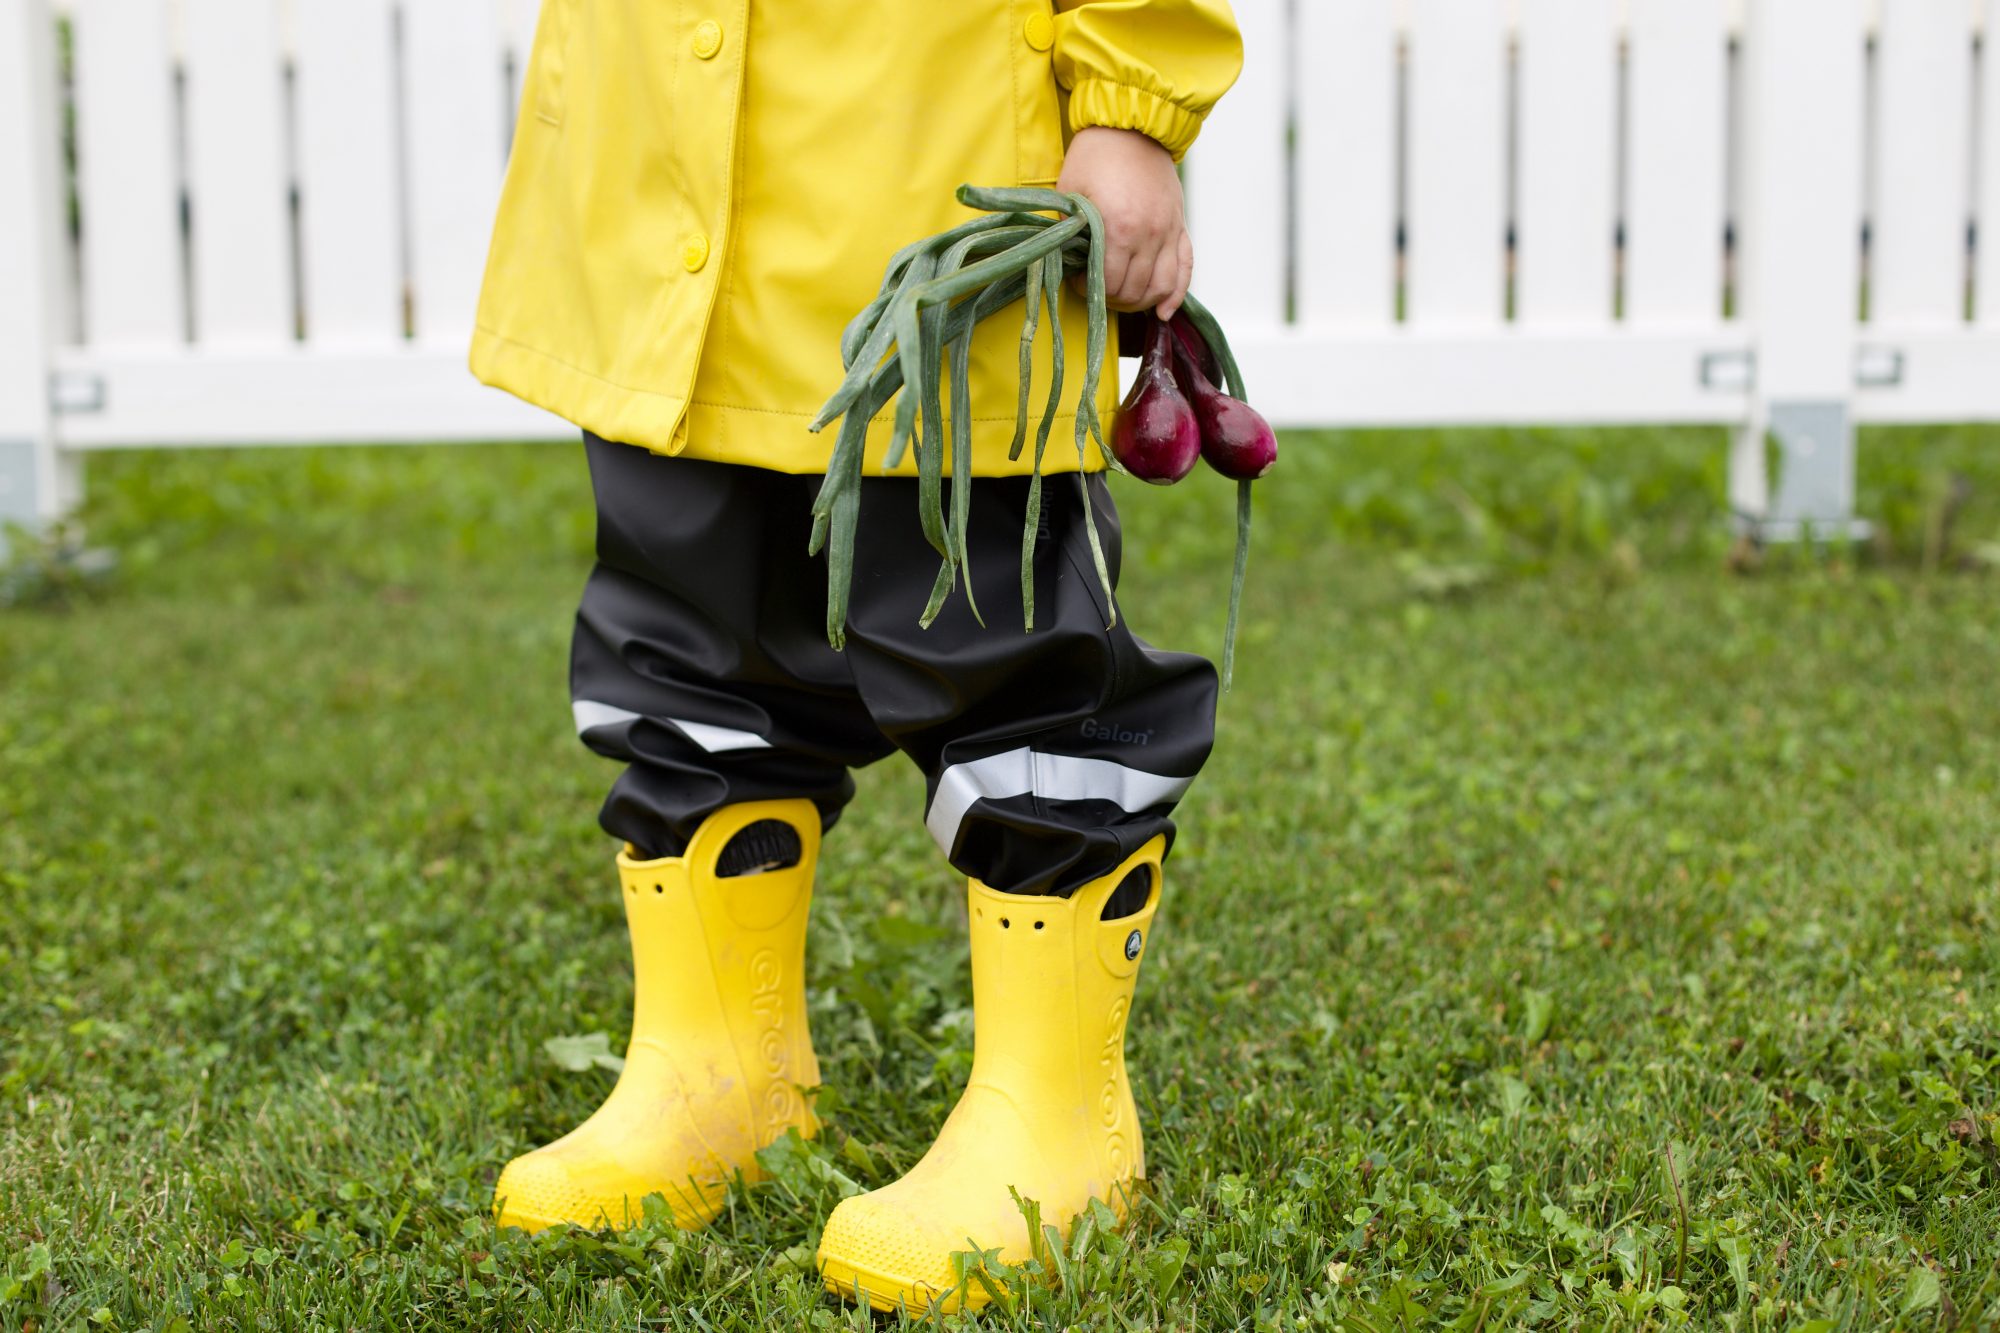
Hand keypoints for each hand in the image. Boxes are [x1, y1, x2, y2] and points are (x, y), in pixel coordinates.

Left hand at [1055, 126, 1193, 320]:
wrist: (1131, 126)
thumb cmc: (1095, 157)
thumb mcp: (1071, 194)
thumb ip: (1070, 232)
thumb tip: (1067, 266)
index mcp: (1119, 228)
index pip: (1108, 282)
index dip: (1088, 290)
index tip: (1077, 281)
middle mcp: (1149, 234)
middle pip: (1134, 290)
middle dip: (1112, 298)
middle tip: (1096, 291)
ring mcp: (1169, 231)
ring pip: (1161, 287)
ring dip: (1141, 302)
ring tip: (1122, 299)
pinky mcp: (1180, 226)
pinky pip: (1185, 269)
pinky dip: (1176, 295)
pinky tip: (1164, 312)